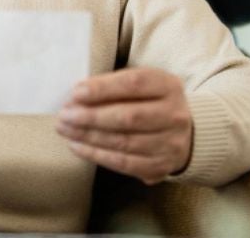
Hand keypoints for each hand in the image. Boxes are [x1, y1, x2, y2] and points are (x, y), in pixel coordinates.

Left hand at [55, 68, 192, 184]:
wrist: (185, 134)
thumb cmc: (151, 101)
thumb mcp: (141, 84)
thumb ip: (113, 85)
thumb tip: (77, 95)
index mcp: (169, 86)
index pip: (134, 83)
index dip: (103, 88)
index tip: (76, 92)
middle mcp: (175, 115)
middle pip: (129, 117)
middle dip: (91, 116)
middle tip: (64, 115)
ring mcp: (170, 144)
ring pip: (124, 142)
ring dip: (89, 136)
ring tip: (65, 130)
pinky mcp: (160, 167)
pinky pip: (123, 163)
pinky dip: (96, 155)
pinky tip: (77, 146)